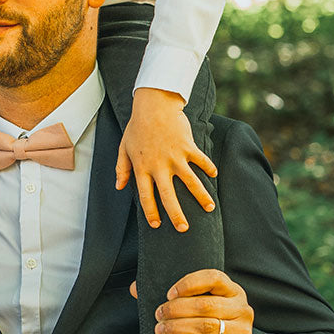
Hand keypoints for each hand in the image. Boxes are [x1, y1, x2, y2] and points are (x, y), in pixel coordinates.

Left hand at [115, 88, 216, 230]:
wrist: (153, 104)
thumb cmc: (137, 126)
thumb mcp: (124, 147)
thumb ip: (121, 168)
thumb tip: (119, 187)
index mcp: (142, 167)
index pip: (146, 196)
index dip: (151, 212)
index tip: (157, 225)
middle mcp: (159, 165)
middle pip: (168, 196)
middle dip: (177, 215)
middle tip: (184, 229)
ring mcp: (175, 156)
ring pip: (191, 182)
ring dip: (201, 196)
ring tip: (209, 208)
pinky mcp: (187, 146)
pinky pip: (201, 161)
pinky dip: (209, 168)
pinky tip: (214, 175)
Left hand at [154, 269, 253, 333]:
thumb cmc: (207, 318)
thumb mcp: (198, 301)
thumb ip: (173, 292)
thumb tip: (136, 288)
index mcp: (232, 290)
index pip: (213, 277)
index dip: (189, 283)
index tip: (168, 293)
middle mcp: (242, 308)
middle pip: (205, 305)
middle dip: (176, 311)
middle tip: (158, 315)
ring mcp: (243, 331)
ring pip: (205, 328)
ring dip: (177, 329)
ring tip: (160, 330)